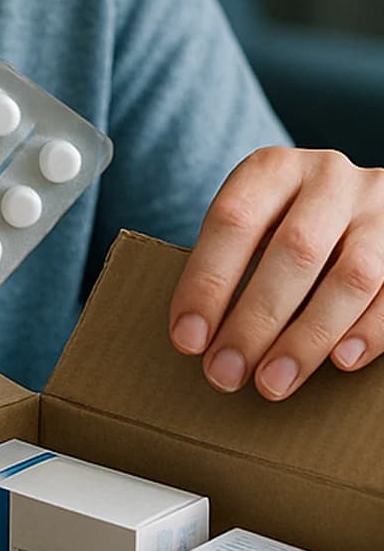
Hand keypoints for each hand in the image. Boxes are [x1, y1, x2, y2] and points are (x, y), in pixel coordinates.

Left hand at [168, 147, 383, 399]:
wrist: (357, 200)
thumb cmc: (286, 223)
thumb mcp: (255, 221)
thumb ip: (233, 262)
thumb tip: (199, 338)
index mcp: (274, 168)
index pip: (234, 219)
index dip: (207, 282)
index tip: (187, 338)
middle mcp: (329, 178)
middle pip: (293, 251)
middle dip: (254, 321)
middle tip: (225, 373)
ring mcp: (378, 208)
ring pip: (351, 276)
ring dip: (307, 338)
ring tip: (272, 382)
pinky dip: (368, 331)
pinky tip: (340, 362)